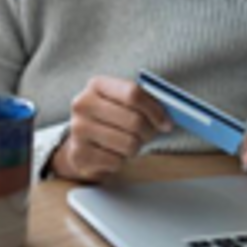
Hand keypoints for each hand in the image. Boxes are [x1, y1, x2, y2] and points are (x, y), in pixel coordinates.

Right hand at [51, 75, 172, 181]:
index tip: (166, 122)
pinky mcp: (79, 154)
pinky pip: (116, 161)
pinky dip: (120, 161)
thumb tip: (168, 119)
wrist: (80, 144)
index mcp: (96, 85)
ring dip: (135, 148)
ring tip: (127, 144)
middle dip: (149, 132)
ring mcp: (78, 129)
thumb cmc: (109, 120)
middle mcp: (83, 104)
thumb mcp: (120, 103)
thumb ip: (143, 103)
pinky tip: (112, 154)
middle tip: (148, 136)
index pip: (132, 93)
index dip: (155, 110)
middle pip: (134, 121)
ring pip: (129, 144)